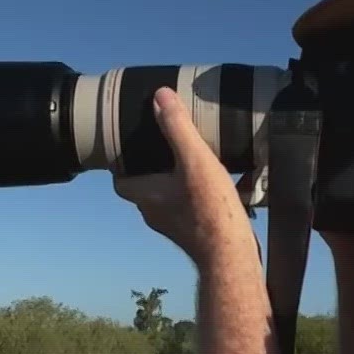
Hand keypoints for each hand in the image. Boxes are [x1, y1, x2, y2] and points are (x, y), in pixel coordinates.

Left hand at [113, 88, 260, 268]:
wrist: (233, 257)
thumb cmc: (211, 212)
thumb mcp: (195, 160)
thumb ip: (177, 128)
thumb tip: (160, 96)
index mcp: (146, 196)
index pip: (120, 179)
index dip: (123, 162)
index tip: (133, 144)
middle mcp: (156, 213)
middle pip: (147, 185)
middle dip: (157, 166)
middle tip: (171, 145)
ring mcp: (176, 226)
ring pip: (171, 196)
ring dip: (181, 180)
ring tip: (198, 160)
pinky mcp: (197, 233)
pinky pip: (193, 207)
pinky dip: (202, 195)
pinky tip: (223, 184)